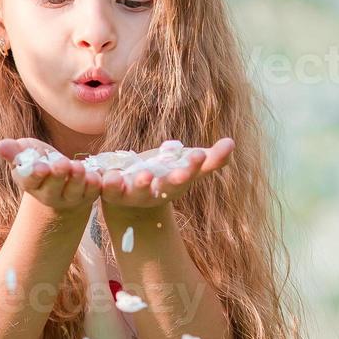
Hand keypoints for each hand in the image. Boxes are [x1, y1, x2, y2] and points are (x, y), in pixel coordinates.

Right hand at [0, 138, 100, 215]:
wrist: (62, 179)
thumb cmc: (40, 161)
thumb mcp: (26, 154)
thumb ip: (15, 151)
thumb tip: (1, 146)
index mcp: (30, 183)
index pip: (29, 181)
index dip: (35, 175)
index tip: (41, 168)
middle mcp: (48, 195)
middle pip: (52, 189)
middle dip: (58, 176)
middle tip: (63, 164)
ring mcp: (70, 198)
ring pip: (74, 192)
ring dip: (77, 180)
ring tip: (79, 167)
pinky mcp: (88, 196)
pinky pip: (93, 192)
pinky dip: (96, 184)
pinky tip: (97, 174)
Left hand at [99, 138, 234, 210]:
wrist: (127, 192)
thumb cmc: (162, 175)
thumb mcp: (185, 164)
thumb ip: (209, 159)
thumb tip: (231, 143)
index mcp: (173, 186)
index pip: (186, 177)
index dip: (193, 167)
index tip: (200, 155)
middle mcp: (154, 194)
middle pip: (165, 189)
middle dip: (173, 181)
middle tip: (181, 173)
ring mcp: (131, 194)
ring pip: (136, 193)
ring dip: (140, 186)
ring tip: (144, 176)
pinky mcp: (109, 192)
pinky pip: (107, 189)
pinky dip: (108, 183)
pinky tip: (110, 175)